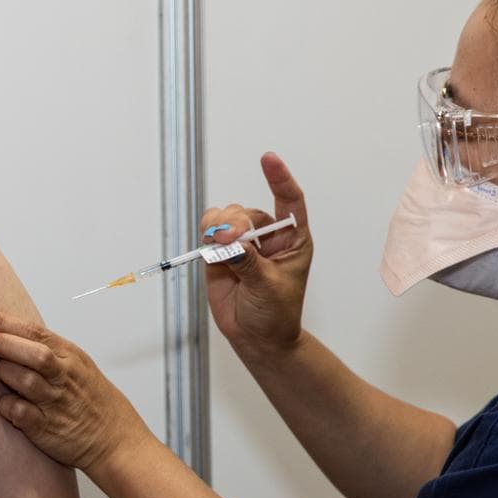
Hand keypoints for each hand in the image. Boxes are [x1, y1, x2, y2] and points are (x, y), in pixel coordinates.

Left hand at [0, 308, 152, 472]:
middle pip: (29, 352)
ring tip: (2, 377)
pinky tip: (9, 406)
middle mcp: (63, 376)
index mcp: (69, 355)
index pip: (32, 330)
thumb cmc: (90, 399)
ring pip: (22, 379)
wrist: (115, 439)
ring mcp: (55, 402)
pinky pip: (18, 412)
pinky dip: (7, 406)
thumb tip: (3, 330)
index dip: (1, 320)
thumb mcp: (75, 363)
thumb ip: (43, 347)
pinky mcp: (47, 428)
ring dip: (4, 375)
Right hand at [201, 152, 312, 358]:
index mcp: (291, 239)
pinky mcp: (219, 254)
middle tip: (230, 240)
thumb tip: (225, 241)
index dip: (279, 179)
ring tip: (219, 246)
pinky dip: (206, 235)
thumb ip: (247, 260)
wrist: (257, 338)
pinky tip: (210, 249)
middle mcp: (266, 237)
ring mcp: (241, 244)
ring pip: (225, 217)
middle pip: (247, 211)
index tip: (268, 159)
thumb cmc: (276, 314)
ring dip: (218, 226)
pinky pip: (208, 232)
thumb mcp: (269, 286)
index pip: (289, 201)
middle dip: (235, 221)